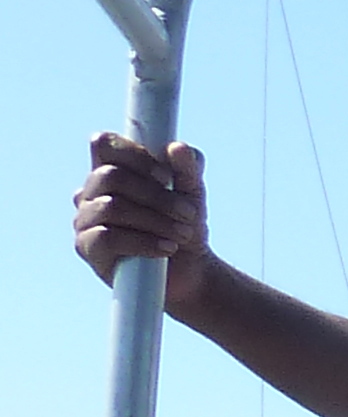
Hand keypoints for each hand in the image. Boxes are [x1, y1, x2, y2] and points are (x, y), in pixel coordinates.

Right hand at [75, 134, 216, 308]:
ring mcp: (85, 220)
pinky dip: (143, 241)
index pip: (104, 144)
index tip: (166, 176)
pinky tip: (167, 248)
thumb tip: (178, 147)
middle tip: (189, 213)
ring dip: (156, 220)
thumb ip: (188, 169)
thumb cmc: (185, 225)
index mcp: (112, 171)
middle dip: (156, 195)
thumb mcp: (193, 194)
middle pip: (110, 176)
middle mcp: (91, 192)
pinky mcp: (87, 248)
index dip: (133, 154)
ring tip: (183, 234)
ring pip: (111, 207)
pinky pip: (107, 237)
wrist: (191, 271)